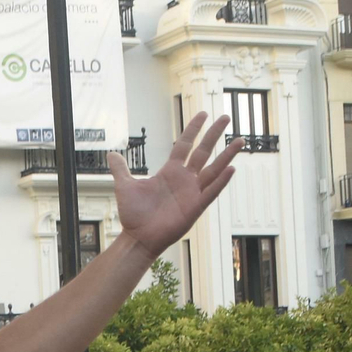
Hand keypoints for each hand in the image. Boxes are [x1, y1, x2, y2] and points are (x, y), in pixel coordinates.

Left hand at [111, 112, 242, 255]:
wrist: (137, 237)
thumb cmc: (133, 214)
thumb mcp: (125, 186)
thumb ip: (121, 169)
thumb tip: (111, 154)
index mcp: (170, 172)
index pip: (184, 144)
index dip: (193, 129)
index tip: (203, 114)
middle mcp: (184, 179)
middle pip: (203, 151)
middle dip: (214, 134)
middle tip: (226, 117)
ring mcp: (192, 192)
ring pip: (214, 169)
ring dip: (227, 156)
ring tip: (240, 140)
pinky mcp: (195, 207)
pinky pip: (211, 192)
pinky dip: (221, 181)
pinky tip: (232, 169)